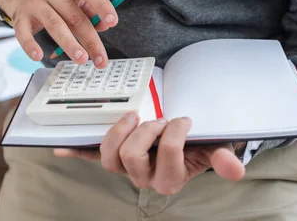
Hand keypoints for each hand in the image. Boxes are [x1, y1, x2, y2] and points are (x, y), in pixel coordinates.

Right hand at [0, 0, 117, 66]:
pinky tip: (39, 56)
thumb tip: (104, 25)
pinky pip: (24, 33)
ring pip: (55, 25)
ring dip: (70, 44)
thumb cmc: (60, 0)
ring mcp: (34, 1)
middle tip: (101, 59)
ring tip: (82, 59)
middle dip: (90, 40)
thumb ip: (92, 12)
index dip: (102, 5)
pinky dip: (31, 45)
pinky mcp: (20, 17)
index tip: (113, 21)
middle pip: (75, 15)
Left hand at [54, 114, 245, 194]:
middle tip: (159, 118)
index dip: (174, 132)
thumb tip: (235, 169)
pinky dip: (77, 152)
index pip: (167, 154)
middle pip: (132, 156)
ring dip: (117, 133)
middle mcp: (145, 178)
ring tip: (132, 117)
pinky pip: (93, 156)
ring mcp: (127, 168)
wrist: (187, 145)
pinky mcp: (115, 156)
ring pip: (110, 158)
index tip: (184, 119)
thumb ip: (222, 158)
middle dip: (146, 131)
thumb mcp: (214, 148)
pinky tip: (61, 148)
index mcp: (170, 179)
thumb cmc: (199, 145)